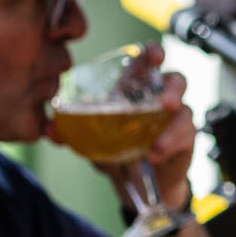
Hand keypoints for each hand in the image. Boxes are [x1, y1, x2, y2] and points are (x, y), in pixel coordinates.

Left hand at [52, 45, 196, 212]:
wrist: (135, 182)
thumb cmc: (117, 149)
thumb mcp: (93, 139)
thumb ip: (74, 132)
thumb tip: (50, 130)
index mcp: (136, 88)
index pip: (146, 62)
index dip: (152, 54)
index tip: (154, 57)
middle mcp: (159, 98)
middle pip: (175, 80)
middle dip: (173, 86)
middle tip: (166, 101)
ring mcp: (175, 119)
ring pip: (184, 109)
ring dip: (173, 121)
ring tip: (159, 135)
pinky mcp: (185, 140)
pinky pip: (184, 136)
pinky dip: (169, 143)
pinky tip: (154, 154)